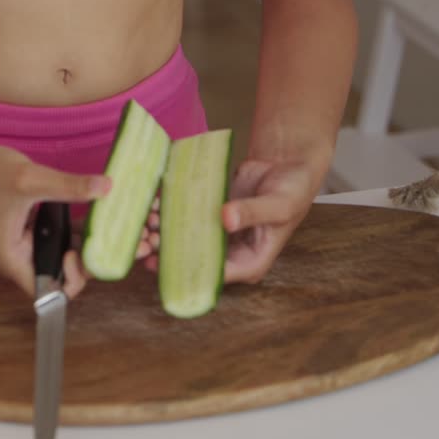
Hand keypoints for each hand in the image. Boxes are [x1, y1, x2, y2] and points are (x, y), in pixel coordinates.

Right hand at [0, 143, 110, 299]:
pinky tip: (95, 216)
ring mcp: (28, 245)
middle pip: (62, 276)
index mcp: (14, 259)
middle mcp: (21, 258)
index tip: (76, 250)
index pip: (49, 292)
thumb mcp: (31, 179)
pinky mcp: (34, 231)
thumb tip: (105, 187)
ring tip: (107, 228)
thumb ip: (68, 186)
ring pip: (64, 258)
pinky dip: (79, 233)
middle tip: (104, 237)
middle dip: (86, 262)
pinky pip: (62, 240)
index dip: (70, 279)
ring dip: (86, 247)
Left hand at [144, 158, 317, 283]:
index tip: (163, 264)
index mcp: (250, 261)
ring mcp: (217, 234)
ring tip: (148, 221)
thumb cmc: (292, 189)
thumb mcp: (280, 204)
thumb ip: (254, 212)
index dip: (188, 271)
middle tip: (147, 242)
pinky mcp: (207, 215)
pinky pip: (185, 217)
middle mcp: (230, 252)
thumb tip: (226, 219)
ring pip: (185, 240)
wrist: (285, 164)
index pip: (215, 275)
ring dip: (164, 232)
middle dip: (169, 253)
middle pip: (194, 260)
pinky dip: (170, 212)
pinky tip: (154, 205)